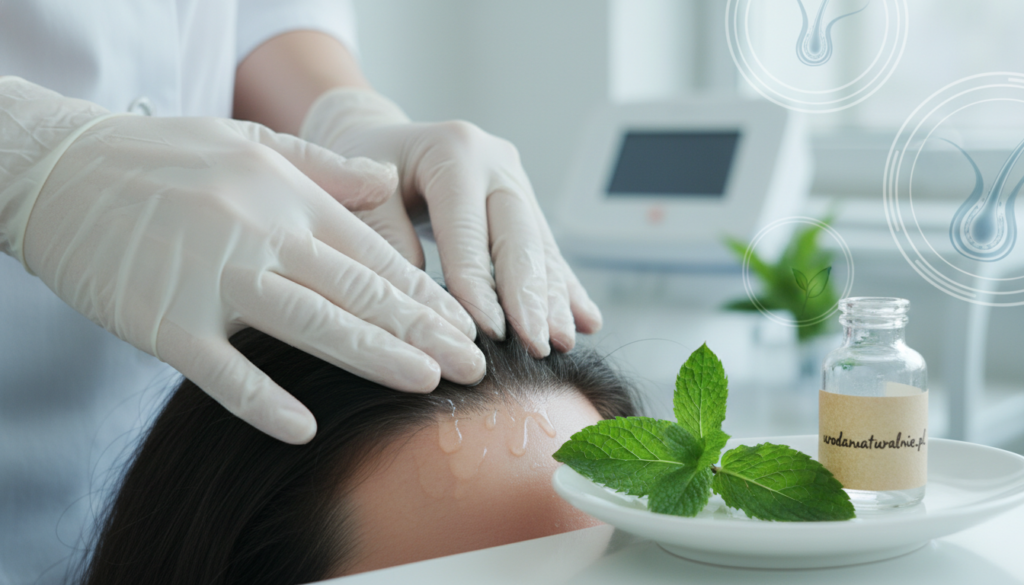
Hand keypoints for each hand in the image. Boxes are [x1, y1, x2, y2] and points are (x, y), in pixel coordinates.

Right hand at [1, 78, 484, 443]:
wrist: (58, 170)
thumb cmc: (160, 158)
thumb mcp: (249, 141)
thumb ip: (323, 169)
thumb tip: (389, 184)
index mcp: (285, 195)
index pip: (371, 252)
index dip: (422, 293)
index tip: (464, 325)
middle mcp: (258, 233)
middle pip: (355, 291)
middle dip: (421, 330)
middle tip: (473, 366)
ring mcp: (210, 277)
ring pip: (307, 323)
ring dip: (372, 356)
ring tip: (427, 382)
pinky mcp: (162, 319)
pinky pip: (220, 367)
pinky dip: (260, 398)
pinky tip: (303, 427)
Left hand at [300, 88, 602, 357]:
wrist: (382, 139)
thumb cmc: (361, 170)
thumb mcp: (352, 194)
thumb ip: (383, 237)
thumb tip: (419, 297)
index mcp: (454, 151)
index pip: (468, 231)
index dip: (479, 285)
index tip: (489, 333)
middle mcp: (495, 162)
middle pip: (520, 235)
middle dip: (531, 296)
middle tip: (539, 344)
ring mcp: (515, 181)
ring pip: (540, 246)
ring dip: (554, 299)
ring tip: (563, 342)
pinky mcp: (523, 203)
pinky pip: (546, 250)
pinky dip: (563, 288)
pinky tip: (587, 320)